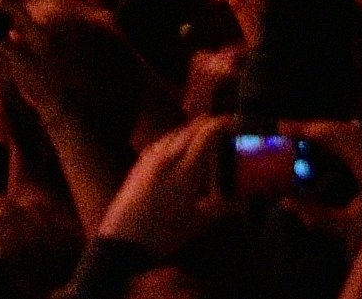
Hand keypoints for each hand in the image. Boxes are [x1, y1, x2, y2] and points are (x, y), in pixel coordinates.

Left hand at [99, 116, 240, 255]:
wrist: (123, 239)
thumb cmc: (163, 233)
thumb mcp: (196, 223)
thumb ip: (219, 208)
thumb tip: (239, 203)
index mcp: (186, 170)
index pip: (206, 135)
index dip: (222, 124)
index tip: (236, 123)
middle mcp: (168, 157)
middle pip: (191, 129)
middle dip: (210, 123)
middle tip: (225, 125)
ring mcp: (150, 158)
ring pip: (175, 133)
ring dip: (192, 129)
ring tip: (205, 132)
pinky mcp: (139, 164)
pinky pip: (162, 141)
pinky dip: (176, 137)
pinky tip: (179, 145)